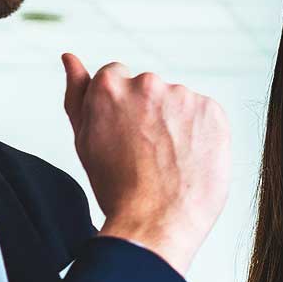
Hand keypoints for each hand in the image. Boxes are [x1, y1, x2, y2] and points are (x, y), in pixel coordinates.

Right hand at [62, 53, 230, 273]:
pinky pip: (206, 116)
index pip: (117, 77)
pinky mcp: (213, 110)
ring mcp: (183, 95)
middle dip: (150, 114)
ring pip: (179, 103)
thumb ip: (77, 93)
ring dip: (177, 124)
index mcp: (109, 86)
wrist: (155, 224)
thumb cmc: (115, 187)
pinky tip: (190, 161)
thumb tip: (70, 57)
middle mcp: (147, 82)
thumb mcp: (84, 139)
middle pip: (150, 89)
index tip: (125, 136)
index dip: (121, 110)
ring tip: (170, 163)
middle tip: (147, 155)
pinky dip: (202, 134)